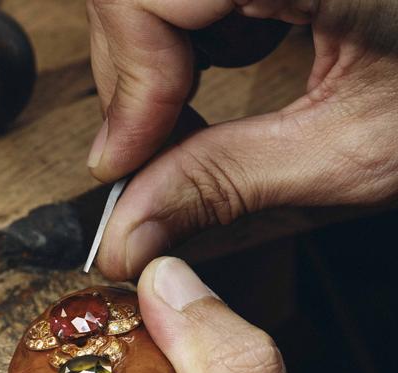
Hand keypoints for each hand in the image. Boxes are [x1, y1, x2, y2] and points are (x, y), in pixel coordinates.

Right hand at [87, 0, 397, 279]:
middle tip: (154, 155)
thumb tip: (127, 235)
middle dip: (133, 76)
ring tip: (200, 110)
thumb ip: (226, 187)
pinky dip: (196, 26)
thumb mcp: (356, 150)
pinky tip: (240, 53)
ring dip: (162, 53)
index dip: (129, 84)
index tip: (127, 166)